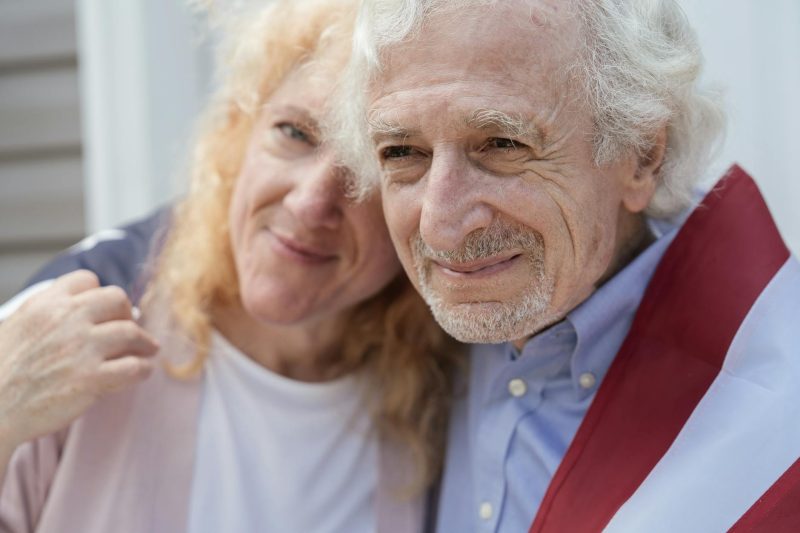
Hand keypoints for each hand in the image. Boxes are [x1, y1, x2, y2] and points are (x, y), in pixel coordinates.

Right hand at [0, 270, 158, 450]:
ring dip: (144, 342)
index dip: (99, 294)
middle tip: (132, 328)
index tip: (105, 311)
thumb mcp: (15, 326)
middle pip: (116, 299)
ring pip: (131, 332)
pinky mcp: (90, 379)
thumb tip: (80, 308)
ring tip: (149, 350)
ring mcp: (80, 349)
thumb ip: (46, 313)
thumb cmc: (0, 372)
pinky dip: (143, 368)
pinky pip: (134, 367)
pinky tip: (142, 372)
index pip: (87, 280)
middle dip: (126, 314)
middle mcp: (65, 320)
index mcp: (44, 304)